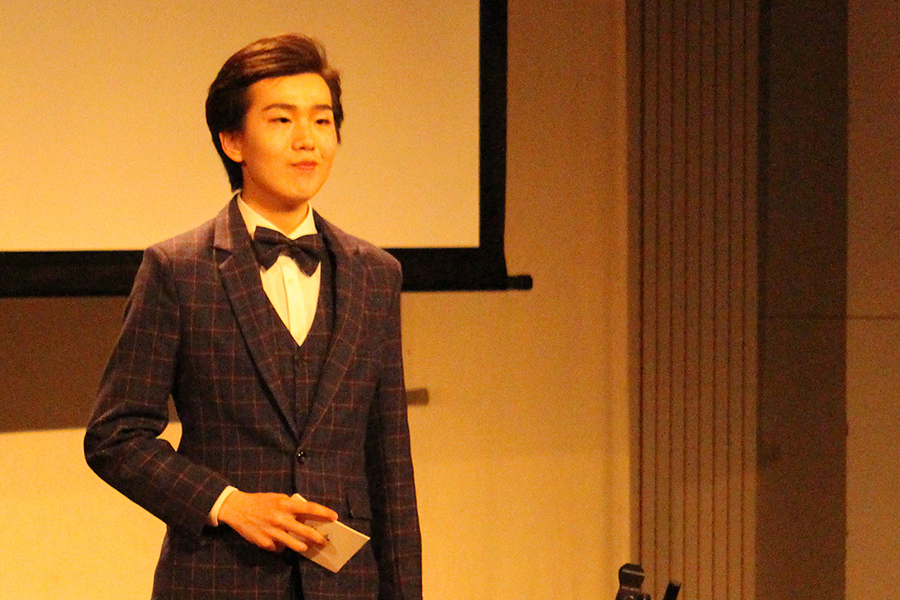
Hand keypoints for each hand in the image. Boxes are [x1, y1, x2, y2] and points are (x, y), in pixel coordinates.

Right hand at [217, 490, 337, 552]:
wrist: (237, 508)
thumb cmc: (260, 502)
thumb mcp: (277, 498)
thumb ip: (291, 506)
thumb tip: (306, 517)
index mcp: (285, 504)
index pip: (309, 508)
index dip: (324, 513)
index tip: (335, 517)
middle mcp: (280, 518)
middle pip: (305, 531)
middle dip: (317, 538)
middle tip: (324, 541)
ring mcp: (272, 532)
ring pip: (294, 545)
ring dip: (302, 546)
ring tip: (306, 546)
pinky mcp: (264, 542)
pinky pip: (278, 548)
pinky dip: (281, 546)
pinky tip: (280, 542)